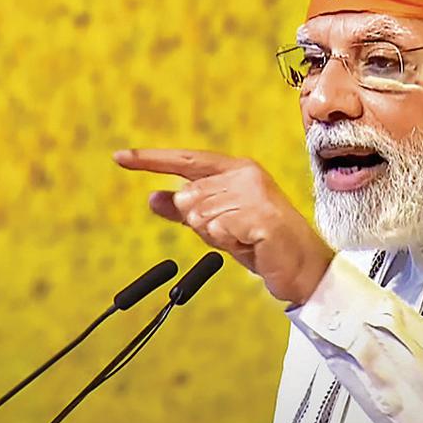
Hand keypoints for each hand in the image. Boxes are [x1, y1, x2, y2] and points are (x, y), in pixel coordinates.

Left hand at [113, 149, 334, 304]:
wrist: (302, 265)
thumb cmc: (262, 242)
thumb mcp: (218, 224)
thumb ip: (187, 210)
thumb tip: (152, 197)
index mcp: (237, 169)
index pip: (186, 161)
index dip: (151, 159)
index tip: (119, 156)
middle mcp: (244, 174)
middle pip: (188, 197)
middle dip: (200, 223)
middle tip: (232, 233)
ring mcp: (253, 192)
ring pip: (199, 215)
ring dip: (216, 235)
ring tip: (243, 238)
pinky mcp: (259, 214)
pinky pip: (217, 230)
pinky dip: (228, 242)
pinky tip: (250, 243)